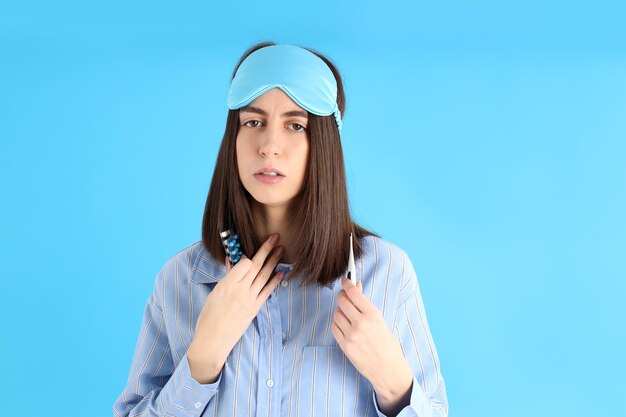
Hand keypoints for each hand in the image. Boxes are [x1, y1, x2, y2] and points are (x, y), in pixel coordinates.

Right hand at [187, 234, 283, 382]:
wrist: (213, 341)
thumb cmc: (208, 317)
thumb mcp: (214, 294)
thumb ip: (227, 277)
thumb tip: (234, 262)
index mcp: (226, 285)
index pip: (243, 263)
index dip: (248, 255)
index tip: (250, 250)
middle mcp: (239, 291)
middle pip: (256, 265)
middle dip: (266, 249)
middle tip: (275, 236)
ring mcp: (249, 300)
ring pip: (264, 275)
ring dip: (274, 261)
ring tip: (281, 249)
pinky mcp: (255, 309)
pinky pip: (267, 291)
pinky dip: (275, 280)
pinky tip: (281, 271)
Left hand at [332, 277, 412, 411]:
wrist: (388, 369)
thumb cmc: (387, 344)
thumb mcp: (380, 320)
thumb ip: (365, 305)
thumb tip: (355, 286)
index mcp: (373, 315)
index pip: (353, 293)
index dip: (347, 284)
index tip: (345, 280)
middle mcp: (361, 324)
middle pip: (342, 301)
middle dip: (343, 297)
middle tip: (345, 298)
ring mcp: (351, 335)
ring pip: (336, 314)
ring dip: (340, 312)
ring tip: (348, 317)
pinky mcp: (345, 345)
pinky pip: (334, 327)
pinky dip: (338, 324)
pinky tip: (345, 326)